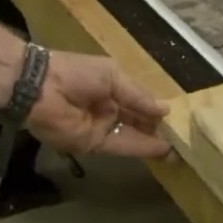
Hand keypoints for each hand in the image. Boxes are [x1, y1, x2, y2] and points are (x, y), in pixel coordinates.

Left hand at [27, 51, 171, 158]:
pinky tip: (160, 149)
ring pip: (130, 137)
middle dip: (156, 131)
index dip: (155, 112)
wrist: (40, 87)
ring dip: (152, 143)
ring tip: (177, 148)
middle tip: (181, 139)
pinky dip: (140, 148)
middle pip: (135, 123)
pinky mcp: (92, 144)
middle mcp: (106, 110)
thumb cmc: (76, 73)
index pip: (137, 104)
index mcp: (109, 89)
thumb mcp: (113, 77)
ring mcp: (99, 128)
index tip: (175, 120)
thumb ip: (137, 96)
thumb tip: (165, 109)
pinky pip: (120, 146)